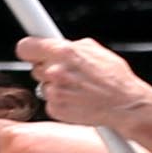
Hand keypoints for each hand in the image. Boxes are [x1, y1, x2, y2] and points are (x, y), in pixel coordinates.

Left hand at [14, 30, 151, 132]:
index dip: (29, 49)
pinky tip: (77, 99)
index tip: (31, 51)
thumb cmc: (115, 77)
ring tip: (78, 88)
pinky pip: (50, 101)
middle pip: (35, 68)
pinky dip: (60, 101)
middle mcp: (56, 71)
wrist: (125, 105)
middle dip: (48, 68)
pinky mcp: (55, 109)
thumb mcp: (96, 50)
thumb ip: (71, 46)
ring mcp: (54, 92)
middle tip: (67, 72)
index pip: (26, 47)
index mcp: (64, 52)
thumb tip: (55, 43)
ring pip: (43, 85)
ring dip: (55, 86)